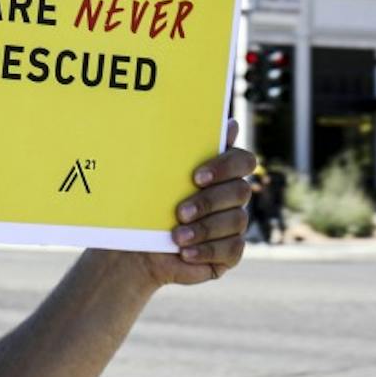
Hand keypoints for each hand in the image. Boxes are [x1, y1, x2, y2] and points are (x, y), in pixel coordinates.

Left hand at [138, 119, 254, 288]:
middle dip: (209, 201)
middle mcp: (232, 196)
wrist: (133, 246)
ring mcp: (233, 224)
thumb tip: (224, 123)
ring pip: (236, 221)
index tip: (196, 176)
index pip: (243, 160)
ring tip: (176, 237)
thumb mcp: (155, 177)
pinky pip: (231, 249)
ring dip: (204, 229)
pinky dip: (207, 250)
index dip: (225, 166)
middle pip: (240, 191)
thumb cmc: (144, 205)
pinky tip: (185, 253)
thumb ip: (182, 151)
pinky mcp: (230, 251)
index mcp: (220, 172)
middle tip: (180, 212)